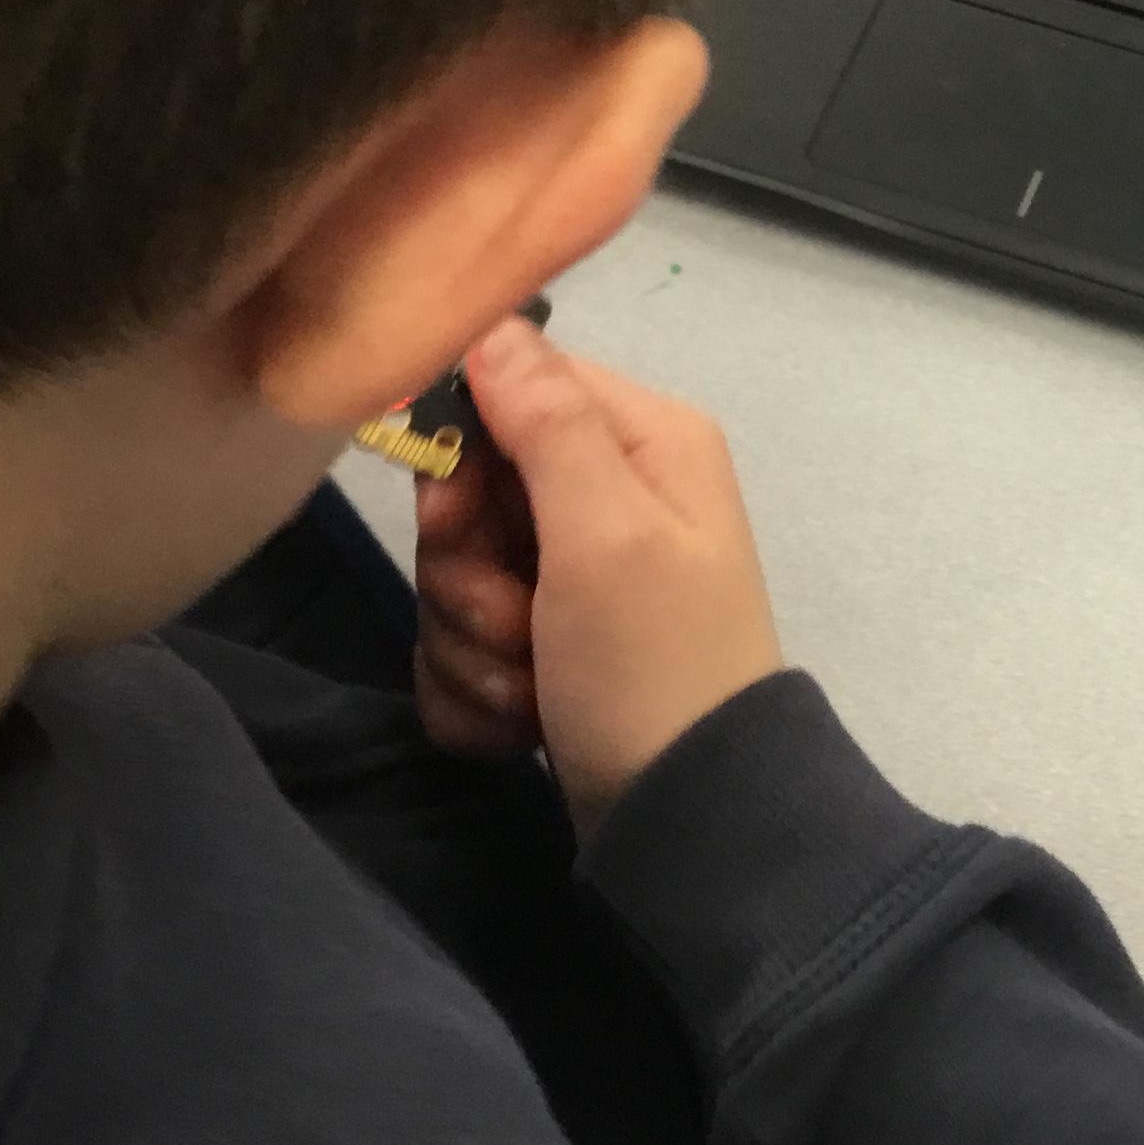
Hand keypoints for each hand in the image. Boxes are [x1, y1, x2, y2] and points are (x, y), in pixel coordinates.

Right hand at [459, 320, 784, 831]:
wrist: (690, 825)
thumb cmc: (654, 664)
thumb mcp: (607, 533)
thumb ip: (548, 422)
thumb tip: (494, 319)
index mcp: (643, 442)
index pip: (510, 386)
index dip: (463, 451)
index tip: (456, 513)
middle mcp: (611, 494)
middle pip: (469, 490)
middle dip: (468, 572)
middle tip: (517, 623)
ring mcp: (573, 577)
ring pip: (453, 575)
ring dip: (473, 643)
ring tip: (533, 686)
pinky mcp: (542, 647)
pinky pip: (459, 642)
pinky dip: (478, 690)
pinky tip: (522, 721)